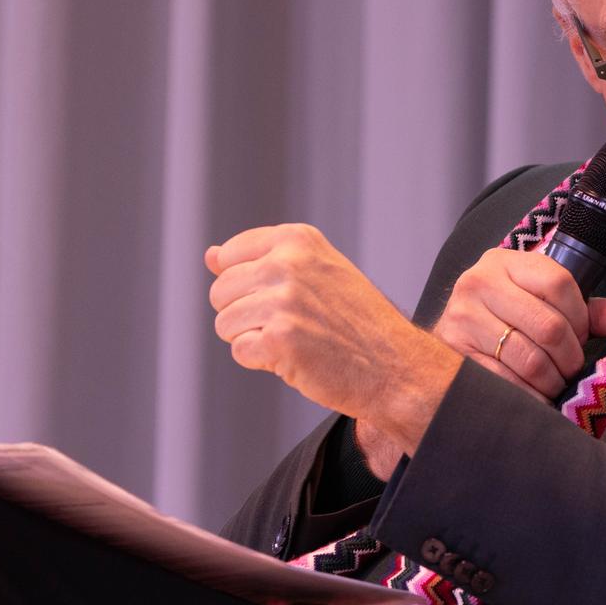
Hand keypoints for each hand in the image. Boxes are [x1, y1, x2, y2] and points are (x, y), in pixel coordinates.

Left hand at [206, 223, 459, 449]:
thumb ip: (261, 260)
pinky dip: (263, 361)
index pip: (229, 255)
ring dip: (253, 339)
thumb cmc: (356, 320)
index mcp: (298, 240)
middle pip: (220, 291)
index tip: (286, 296)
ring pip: (225, 324)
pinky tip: (297, 356)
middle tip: (293, 323)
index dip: (248, 285)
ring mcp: (284, 301)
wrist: (395, 364)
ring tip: (296, 339)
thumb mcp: (316, 272)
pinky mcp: (280, 339)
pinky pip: (240, 351)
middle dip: (246, 314)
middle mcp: (289, 263)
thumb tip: (210, 255)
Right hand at [430, 247, 605, 400]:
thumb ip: (588, 311)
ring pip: (531, 360)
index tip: (581, 335)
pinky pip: (506, 383)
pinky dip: (530, 396)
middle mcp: (478, 283)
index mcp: (505, 262)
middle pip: (549, 326)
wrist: (449, 341)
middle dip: (570, 356)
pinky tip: (534, 394)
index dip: (581, 317)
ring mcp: (461, 319)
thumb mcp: (544, 304)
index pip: (559, 283)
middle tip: (570, 367)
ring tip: (554, 381)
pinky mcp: (453, 355)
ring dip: (553, 380)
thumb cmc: (506, 319)